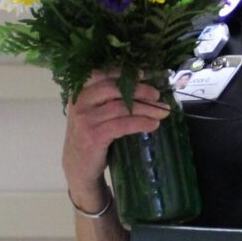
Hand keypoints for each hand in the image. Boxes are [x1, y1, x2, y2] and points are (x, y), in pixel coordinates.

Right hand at [62, 72, 170, 199]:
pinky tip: (153, 125)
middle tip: (157, 96)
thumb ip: (106, 99)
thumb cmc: (91, 136)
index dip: (122, 73)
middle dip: (139, 90)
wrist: (79, 167)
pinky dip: (141, 123)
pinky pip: (122, 125)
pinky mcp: (93, 136)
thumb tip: (141, 87)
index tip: (142, 74)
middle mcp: (79, 103)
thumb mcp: (93, 113)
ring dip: (146, 109)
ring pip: (121, 107)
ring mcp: (85, 120)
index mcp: (79, 93)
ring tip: (162, 112)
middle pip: (113, 88)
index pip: (101, 75)